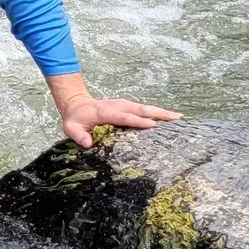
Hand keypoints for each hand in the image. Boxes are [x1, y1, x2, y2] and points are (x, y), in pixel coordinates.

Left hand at [58, 94, 181, 148]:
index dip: (137, 121)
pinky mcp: (128, 106)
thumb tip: (88, 143)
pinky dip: (157, 112)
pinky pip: (144, 109)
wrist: (76, 104)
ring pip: (145, 108)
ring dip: (161, 112)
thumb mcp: (70, 128)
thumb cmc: (76, 119)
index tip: (152, 125)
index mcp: (105, 112)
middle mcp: (117, 106)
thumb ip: (78, 135)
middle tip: (176, 118)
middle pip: (140, 109)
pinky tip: (170, 118)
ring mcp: (124, 104)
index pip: (124, 117)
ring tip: (178, 117)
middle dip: (158, 113)